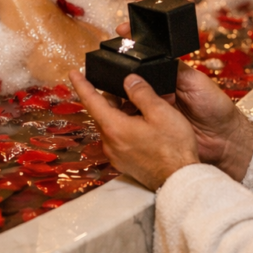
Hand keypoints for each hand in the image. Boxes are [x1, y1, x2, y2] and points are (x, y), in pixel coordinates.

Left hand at [69, 69, 199, 190]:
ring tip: (143, 108)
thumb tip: (129, 80)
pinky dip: (125, 127)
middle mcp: (110, 143)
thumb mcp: (161, 112)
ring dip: (121, 113)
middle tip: (128, 89)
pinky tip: (144, 126)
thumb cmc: (174, 148)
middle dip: (112, 98)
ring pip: (111, 126)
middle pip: (103, 113)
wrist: (180, 179)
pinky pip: (118, 139)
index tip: (72, 73)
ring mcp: (116, 155)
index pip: (91, 101)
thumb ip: (142, 93)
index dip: (81, 84)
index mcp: (114, 127)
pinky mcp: (124, 162)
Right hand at [113, 20, 252, 180]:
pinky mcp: (151, 128)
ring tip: (110, 92)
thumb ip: (175, 68)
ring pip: (127, 99)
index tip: (121, 32)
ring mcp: (153, 109)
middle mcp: (158, 90)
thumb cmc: (217, 108)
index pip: (147, 57)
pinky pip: (132, 120)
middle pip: (132, 78)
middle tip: (110, 69)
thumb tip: (154, 54)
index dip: (133, 46)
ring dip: (118, 96)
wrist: (223, 140)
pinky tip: (118, 113)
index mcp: (169, 74)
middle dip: (119, 73)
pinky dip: (123, 117)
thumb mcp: (197, 81)